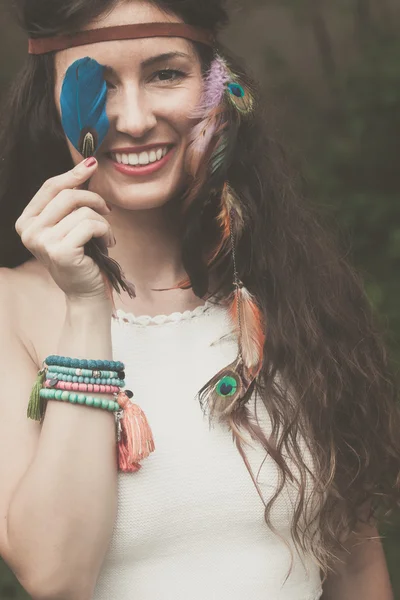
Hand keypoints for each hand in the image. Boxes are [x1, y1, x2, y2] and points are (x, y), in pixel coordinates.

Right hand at [15, 158, 114, 302]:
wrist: (86, 293)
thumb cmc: (82, 257)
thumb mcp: (69, 226)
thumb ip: (70, 201)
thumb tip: (87, 163)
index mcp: (26, 221)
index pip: (50, 187)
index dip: (72, 174)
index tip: (92, 164)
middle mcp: (28, 231)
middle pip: (67, 195)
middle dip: (94, 199)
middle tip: (107, 211)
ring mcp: (42, 241)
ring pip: (83, 211)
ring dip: (103, 222)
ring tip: (106, 237)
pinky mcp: (60, 251)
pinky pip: (91, 225)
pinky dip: (106, 232)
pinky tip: (107, 244)